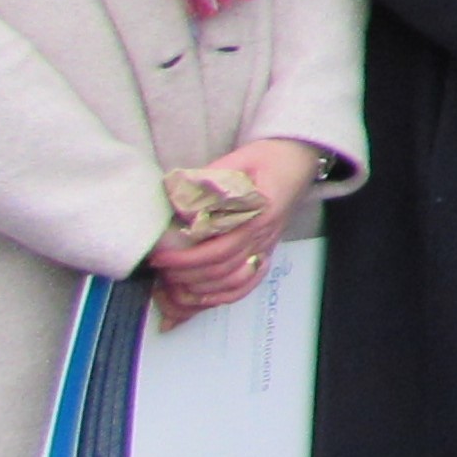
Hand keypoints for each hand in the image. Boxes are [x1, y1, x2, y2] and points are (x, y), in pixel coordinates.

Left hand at [146, 138, 322, 328]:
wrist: (298, 159)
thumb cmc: (267, 158)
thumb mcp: (235, 161)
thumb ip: (208, 182)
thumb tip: (178, 206)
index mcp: (258, 213)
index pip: (219, 248)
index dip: (186, 258)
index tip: (159, 255)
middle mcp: (264, 236)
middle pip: (222, 270)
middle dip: (185, 275)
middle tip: (159, 268)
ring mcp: (266, 246)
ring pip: (232, 282)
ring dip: (200, 289)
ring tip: (172, 284)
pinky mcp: (265, 252)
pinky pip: (247, 284)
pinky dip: (222, 296)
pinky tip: (200, 298)